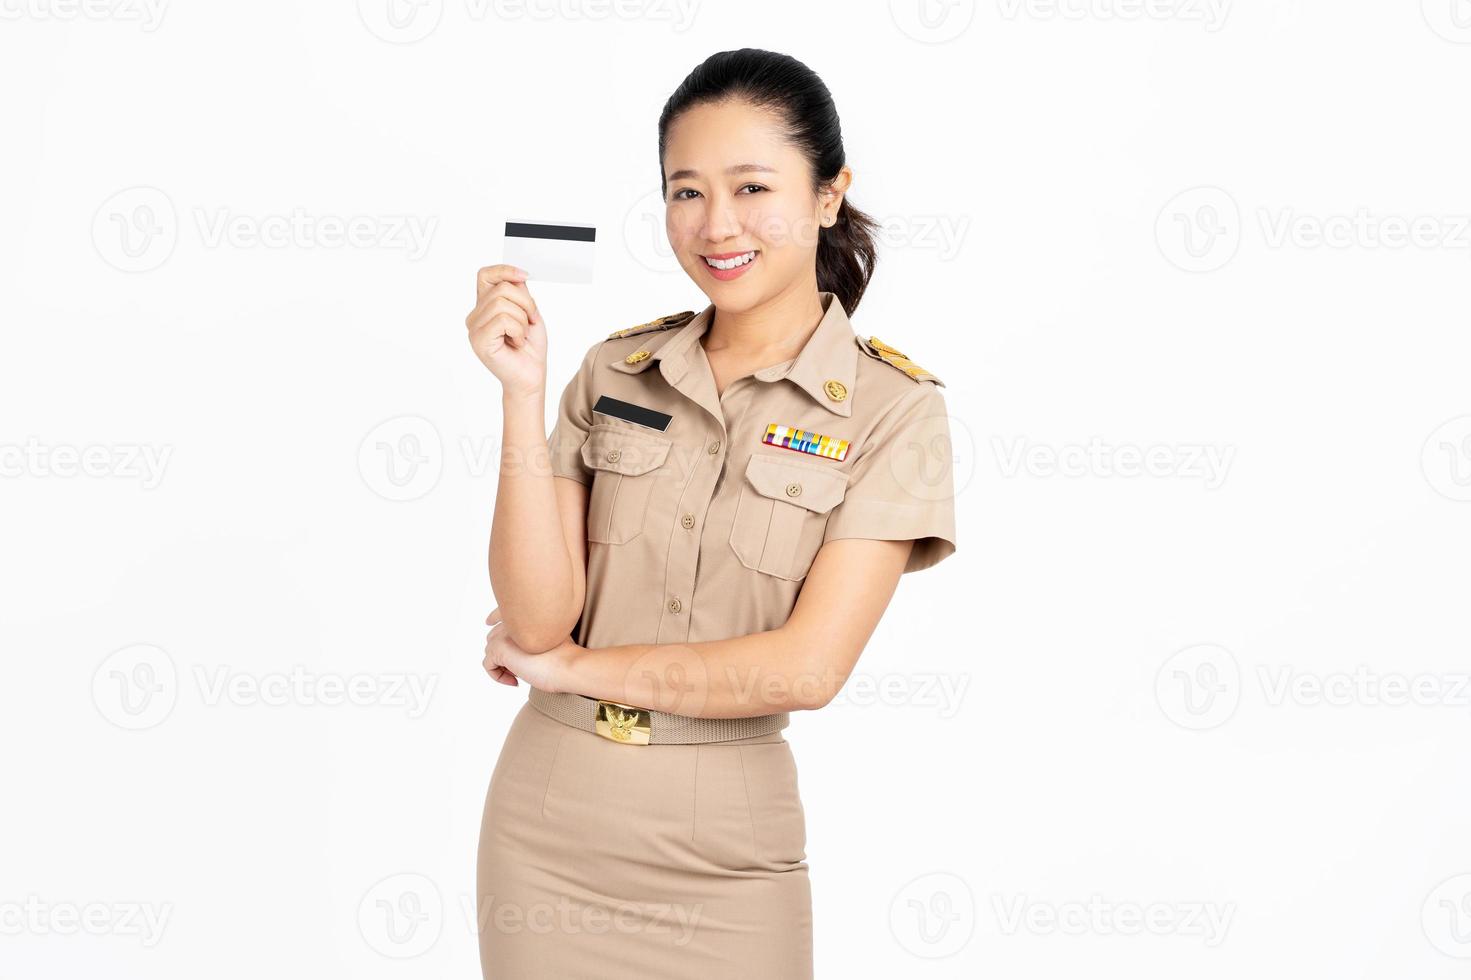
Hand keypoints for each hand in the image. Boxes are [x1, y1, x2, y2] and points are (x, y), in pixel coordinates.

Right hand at [465, 264, 546, 397]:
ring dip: (522, 319)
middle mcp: (475, 316)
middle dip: (525, 304)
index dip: (505, 270)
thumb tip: (517, 275)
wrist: (530, 377)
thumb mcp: (528, 312)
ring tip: (521, 335)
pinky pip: (503, 320)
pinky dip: (518, 330)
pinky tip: (516, 343)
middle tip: (529, 323)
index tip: (525, 276)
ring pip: (502, 303)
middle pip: (501, 288)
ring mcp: (474, 329)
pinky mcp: (479, 340)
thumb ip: (519, 293)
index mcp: (484, 306)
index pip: (485, 275)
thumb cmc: (529, 348)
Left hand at [482, 607, 575, 691]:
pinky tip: (515, 681)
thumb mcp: (548, 639)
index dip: (494, 616)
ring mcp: (504, 632)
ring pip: (490, 651)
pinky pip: (488, 665)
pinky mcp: (499, 648)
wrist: (570, 665)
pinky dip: (498, 676)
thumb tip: (514, 651)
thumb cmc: (565, 656)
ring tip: (520, 675)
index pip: (502, 610)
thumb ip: (531, 636)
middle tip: (520, 669)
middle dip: (503, 654)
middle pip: (494, 636)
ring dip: (502, 666)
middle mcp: (513, 618)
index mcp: (526, 613)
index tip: (489, 622)